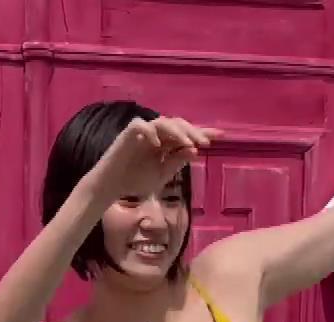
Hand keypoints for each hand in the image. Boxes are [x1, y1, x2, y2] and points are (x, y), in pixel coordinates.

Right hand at [86, 115, 220, 197]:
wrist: (110, 187)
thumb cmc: (134, 182)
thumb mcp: (161, 175)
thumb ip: (176, 163)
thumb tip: (194, 151)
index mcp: (166, 143)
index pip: (186, 134)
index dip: (203, 132)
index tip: (223, 136)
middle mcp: (156, 134)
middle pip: (178, 123)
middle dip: (193, 131)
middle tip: (205, 142)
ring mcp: (142, 132)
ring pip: (163, 121)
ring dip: (177, 131)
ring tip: (187, 143)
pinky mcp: (128, 134)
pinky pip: (141, 126)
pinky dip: (150, 133)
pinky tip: (158, 145)